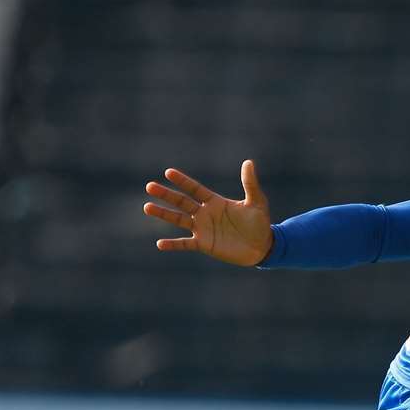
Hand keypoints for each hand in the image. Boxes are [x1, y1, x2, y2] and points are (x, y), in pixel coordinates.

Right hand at [143, 160, 272, 265]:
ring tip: (147, 207)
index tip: (168, 172)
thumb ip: (250, 183)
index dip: (183, 181)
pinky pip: (185, 244)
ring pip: (178, 220)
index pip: (195, 189)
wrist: (262, 247)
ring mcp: (202, 229)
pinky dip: (173, 244)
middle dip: (166, 194)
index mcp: (215, 202)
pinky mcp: (204, 244)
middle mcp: (205, 213)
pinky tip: (160, 244)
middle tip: (149, 186)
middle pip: (182, 202)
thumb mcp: (256, 202)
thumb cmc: (260, 223)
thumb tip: (248, 162)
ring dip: (163, 214)